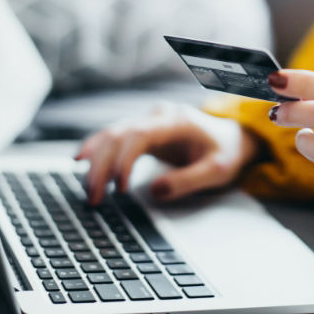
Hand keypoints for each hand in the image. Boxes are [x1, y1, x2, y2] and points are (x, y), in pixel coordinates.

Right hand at [75, 103, 259, 204]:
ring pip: (112, 134)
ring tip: (89, 190)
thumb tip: (154, 191)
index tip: (118, 188)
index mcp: (176, 121)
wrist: (232, 138)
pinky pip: (114, 138)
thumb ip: (188, 180)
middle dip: (102, 166)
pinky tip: (81, 161)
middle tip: (94, 197)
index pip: (139, 135)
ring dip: (96, 161)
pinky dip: (97, 150)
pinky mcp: (144, 132)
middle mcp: (158, 116)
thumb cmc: (225, 152)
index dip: (124, 160)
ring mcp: (149, 121)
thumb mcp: (217, 170)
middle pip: (118, 134)